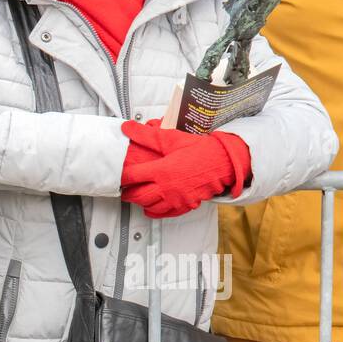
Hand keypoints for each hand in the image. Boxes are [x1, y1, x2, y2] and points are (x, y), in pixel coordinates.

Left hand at [120, 123, 249, 218]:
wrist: (223, 161)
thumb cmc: (198, 149)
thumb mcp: (171, 139)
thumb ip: (147, 135)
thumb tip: (127, 127)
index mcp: (161, 170)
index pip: (132, 177)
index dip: (122, 177)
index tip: (119, 175)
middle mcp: (166, 187)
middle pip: (138, 196)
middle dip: (128, 193)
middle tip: (125, 189)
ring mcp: (175, 199)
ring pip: (149, 206)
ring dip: (140, 202)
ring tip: (138, 196)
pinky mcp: (184, 205)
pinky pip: (164, 214)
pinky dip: (155, 211)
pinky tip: (152, 206)